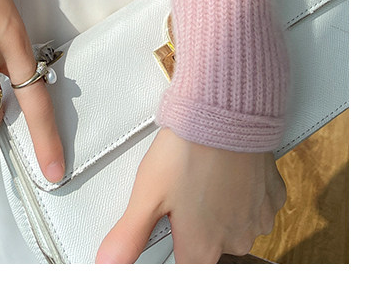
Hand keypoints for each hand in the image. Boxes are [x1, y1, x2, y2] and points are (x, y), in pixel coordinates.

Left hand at [95, 126, 286, 263]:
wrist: (226, 111)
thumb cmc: (189, 149)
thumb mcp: (147, 193)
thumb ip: (129, 234)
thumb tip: (107, 262)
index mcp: (202, 246)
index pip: (187, 269)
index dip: (174, 247)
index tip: (170, 232)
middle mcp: (235, 239)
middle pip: (211, 245)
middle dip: (196, 225)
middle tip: (182, 192)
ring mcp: (258, 218)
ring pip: (235, 225)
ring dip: (221, 209)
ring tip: (202, 177)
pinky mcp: (273, 195)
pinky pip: (258, 204)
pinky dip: (244, 193)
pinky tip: (227, 172)